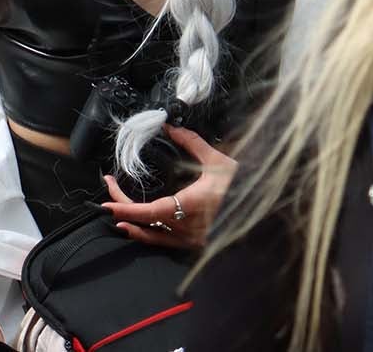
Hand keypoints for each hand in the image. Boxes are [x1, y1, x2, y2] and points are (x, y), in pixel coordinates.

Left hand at [102, 125, 236, 249]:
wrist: (264, 213)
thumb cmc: (244, 187)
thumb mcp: (219, 161)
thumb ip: (192, 144)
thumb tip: (171, 128)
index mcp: (192, 206)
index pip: (150, 212)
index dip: (126, 207)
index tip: (108, 202)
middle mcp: (188, 228)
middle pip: (145, 223)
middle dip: (122, 208)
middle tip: (109, 190)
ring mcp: (191, 239)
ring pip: (152, 236)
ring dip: (132, 224)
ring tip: (116, 212)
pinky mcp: (195, 244)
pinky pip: (164, 243)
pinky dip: (147, 235)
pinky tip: (137, 228)